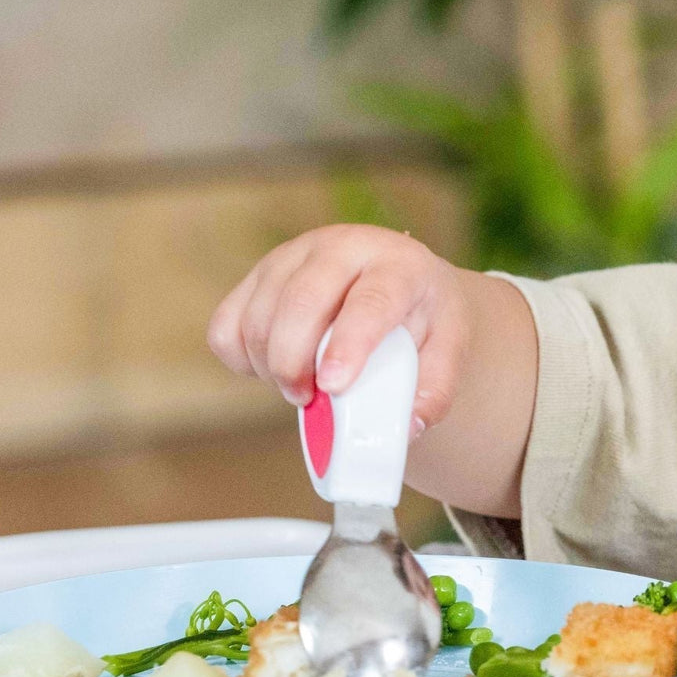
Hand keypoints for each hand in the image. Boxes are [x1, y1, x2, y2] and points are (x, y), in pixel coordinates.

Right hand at [206, 224, 469, 436]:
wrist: (401, 283)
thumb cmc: (423, 319)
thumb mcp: (449, 347)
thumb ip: (435, 389)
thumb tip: (408, 428)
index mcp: (398, 264)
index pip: (370, 300)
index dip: (349, 344)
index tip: (333, 385)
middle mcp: (341, 248)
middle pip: (301, 301)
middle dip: (295, 361)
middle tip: (308, 400)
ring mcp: (293, 255)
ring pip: (258, 315)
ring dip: (271, 366)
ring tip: (302, 387)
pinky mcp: (258, 274)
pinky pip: (227, 323)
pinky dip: (240, 357)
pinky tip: (273, 367)